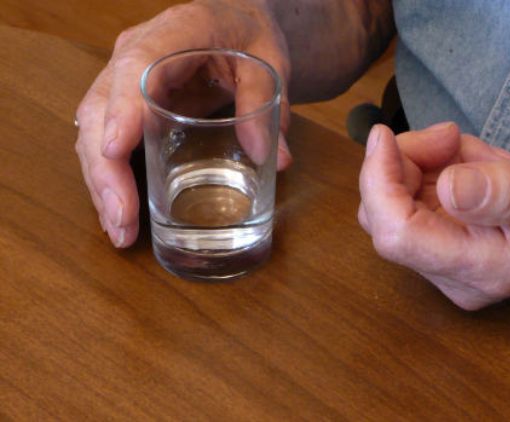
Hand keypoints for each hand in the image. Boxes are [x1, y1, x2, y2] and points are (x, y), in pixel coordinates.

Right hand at [75, 0, 291, 246]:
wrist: (234, 22)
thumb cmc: (248, 36)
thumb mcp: (268, 61)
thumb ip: (268, 102)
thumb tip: (274, 157)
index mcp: (173, 32)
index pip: (136, 66)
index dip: (122, 108)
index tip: (117, 150)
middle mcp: (134, 53)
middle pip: (101, 107)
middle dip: (106, 168)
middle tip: (122, 219)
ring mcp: (123, 79)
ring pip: (93, 129)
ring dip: (102, 183)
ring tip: (119, 230)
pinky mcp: (126, 105)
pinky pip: (106, 140)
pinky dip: (110, 178)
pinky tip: (119, 213)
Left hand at [358, 123, 509, 309]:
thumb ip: (507, 189)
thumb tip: (447, 189)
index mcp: (487, 267)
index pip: (397, 235)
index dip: (378, 182)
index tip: (384, 136)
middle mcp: (460, 276)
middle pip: (387, 219)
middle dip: (403, 165)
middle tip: (451, 137)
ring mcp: (452, 265)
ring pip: (394, 207)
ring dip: (420, 165)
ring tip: (474, 152)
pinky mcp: (450, 247)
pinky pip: (414, 202)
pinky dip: (430, 171)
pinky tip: (471, 163)